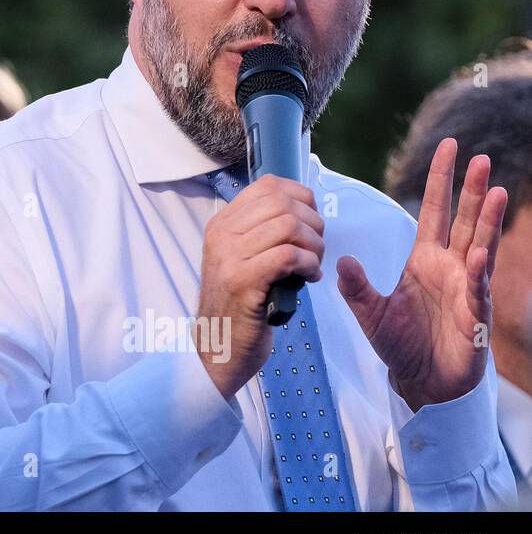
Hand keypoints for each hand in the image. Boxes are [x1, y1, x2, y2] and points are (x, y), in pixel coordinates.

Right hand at [197, 174, 324, 399]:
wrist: (217, 348)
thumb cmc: (240, 304)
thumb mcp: (242, 259)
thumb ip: (261, 233)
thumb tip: (301, 209)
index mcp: (222, 223)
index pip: (269, 186)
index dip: (301, 198)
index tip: (310, 224)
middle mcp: (222, 234)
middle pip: (283, 203)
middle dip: (313, 224)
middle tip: (316, 250)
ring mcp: (229, 257)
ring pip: (289, 227)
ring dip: (314, 246)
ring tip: (314, 266)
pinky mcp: (243, 282)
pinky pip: (289, 256)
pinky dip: (309, 265)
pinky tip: (309, 279)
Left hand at [336, 138, 506, 411]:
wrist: (423, 381)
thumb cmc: (402, 345)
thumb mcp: (370, 314)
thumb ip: (356, 288)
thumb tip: (339, 262)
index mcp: (424, 259)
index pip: (434, 210)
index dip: (440, 180)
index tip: (448, 147)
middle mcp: (450, 266)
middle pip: (462, 219)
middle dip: (470, 189)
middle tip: (478, 157)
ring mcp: (467, 287)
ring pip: (480, 244)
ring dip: (487, 219)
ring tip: (494, 190)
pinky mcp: (474, 314)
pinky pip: (476, 288)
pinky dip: (477, 271)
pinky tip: (478, 253)